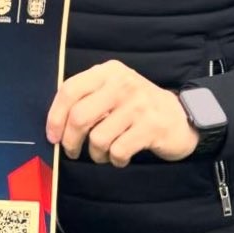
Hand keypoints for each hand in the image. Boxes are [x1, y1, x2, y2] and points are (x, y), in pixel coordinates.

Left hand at [45, 60, 197, 165]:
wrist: (181, 117)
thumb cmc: (136, 107)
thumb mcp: (112, 91)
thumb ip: (87, 99)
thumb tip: (55, 124)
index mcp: (108, 72)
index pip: (69, 90)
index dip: (55, 116)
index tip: (52, 136)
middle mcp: (123, 83)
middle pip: (79, 116)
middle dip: (70, 140)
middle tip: (72, 151)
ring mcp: (138, 104)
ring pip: (98, 138)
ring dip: (96, 153)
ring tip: (104, 153)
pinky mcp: (151, 126)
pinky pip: (118, 151)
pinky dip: (115, 160)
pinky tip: (120, 157)